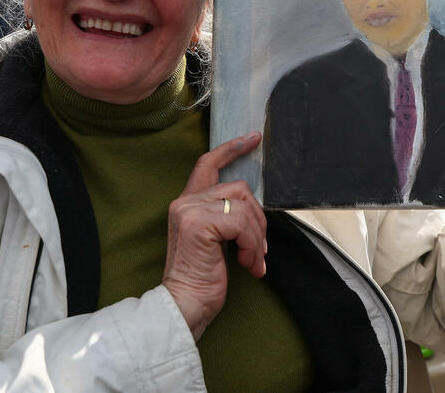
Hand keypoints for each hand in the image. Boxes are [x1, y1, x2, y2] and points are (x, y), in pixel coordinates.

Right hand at [163, 132, 264, 340]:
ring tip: (253, 262)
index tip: (252, 138)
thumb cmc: (202, 279)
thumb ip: (226, 218)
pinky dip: (252, 245)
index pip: (207, 164)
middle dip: (258, 219)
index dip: (231, 148)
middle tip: (259, 249)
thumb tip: (256, 212)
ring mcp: (191, 211)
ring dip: (257, 237)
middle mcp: (185, 202)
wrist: (184, 305)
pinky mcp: (200, 224)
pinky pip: (243, 223)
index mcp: (187, 204)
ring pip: (244, 206)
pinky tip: (247, 264)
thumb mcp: (216, 241)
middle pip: (239, 188)